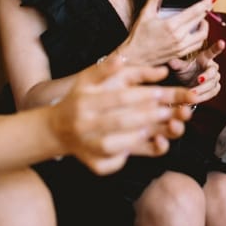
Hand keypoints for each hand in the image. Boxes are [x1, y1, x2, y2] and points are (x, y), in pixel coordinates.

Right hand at [48, 54, 194, 174]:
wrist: (56, 128)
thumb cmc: (79, 98)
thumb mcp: (89, 78)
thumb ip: (111, 68)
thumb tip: (129, 60)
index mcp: (85, 101)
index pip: (119, 98)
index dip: (142, 95)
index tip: (162, 92)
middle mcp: (83, 124)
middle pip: (120, 122)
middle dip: (149, 117)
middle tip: (170, 111)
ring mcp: (86, 147)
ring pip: (114, 147)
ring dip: (137, 139)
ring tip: (157, 131)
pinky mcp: (90, 164)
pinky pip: (108, 165)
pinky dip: (123, 160)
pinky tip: (136, 152)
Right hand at [119, 0, 212, 66]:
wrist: (134, 59)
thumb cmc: (138, 38)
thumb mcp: (145, 15)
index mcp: (171, 25)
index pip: (194, 12)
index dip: (205, 4)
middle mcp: (179, 37)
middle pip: (200, 22)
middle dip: (206, 12)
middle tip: (207, 5)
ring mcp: (181, 47)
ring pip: (202, 35)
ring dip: (205, 26)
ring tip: (201, 20)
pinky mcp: (180, 54)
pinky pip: (196, 45)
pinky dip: (199, 37)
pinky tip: (195, 32)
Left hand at [167, 39, 224, 102]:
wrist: (186, 84)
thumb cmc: (185, 70)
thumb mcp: (180, 67)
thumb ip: (177, 64)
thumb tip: (171, 61)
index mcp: (205, 58)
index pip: (212, 52)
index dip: (217, 47)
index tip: (222, 42)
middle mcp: (212, 67)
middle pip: (213, 71)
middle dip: (207, 76)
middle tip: (199, 79)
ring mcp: (215, 78)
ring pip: (212, 84)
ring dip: (202, 89)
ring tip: (192, 93)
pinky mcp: (215, 88)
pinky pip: (212, 93)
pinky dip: (204, 96)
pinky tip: (195, 99)